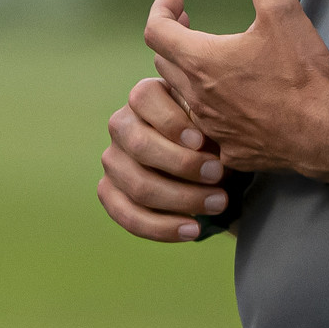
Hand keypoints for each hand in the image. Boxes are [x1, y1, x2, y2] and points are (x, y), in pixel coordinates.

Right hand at [97, 77, 233, 241]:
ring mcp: (112, 160)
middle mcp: (121, 125)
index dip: (171, 122)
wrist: (203, 161)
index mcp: (143, 97)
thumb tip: (210, 140)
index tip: (202, 141)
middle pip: (140, 145)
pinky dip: (162, 227)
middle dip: (183, 165)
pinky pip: (127, 215)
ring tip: (218, 203)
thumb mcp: (211, 118)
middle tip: (219, 174)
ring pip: (138, 185)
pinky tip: (193, 230)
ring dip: (181, 200)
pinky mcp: (109, 191)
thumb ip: (208, 121)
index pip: (144, 99)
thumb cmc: (210, 133)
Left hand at [144, 0, 328, 177]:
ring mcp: (209, 126)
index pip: (156, 30)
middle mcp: (196, 95)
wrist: (326, 136)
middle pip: (165, 60)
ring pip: (181, 94)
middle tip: (190, 22)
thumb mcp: (281, 12)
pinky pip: (202, 126)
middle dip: (174, 36)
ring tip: (208, 58)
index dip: (162, 8)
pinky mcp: (226, 149)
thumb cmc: (302, 75)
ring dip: (187, 72)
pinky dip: (206, 106)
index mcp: (200, 60)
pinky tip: (227, 101)